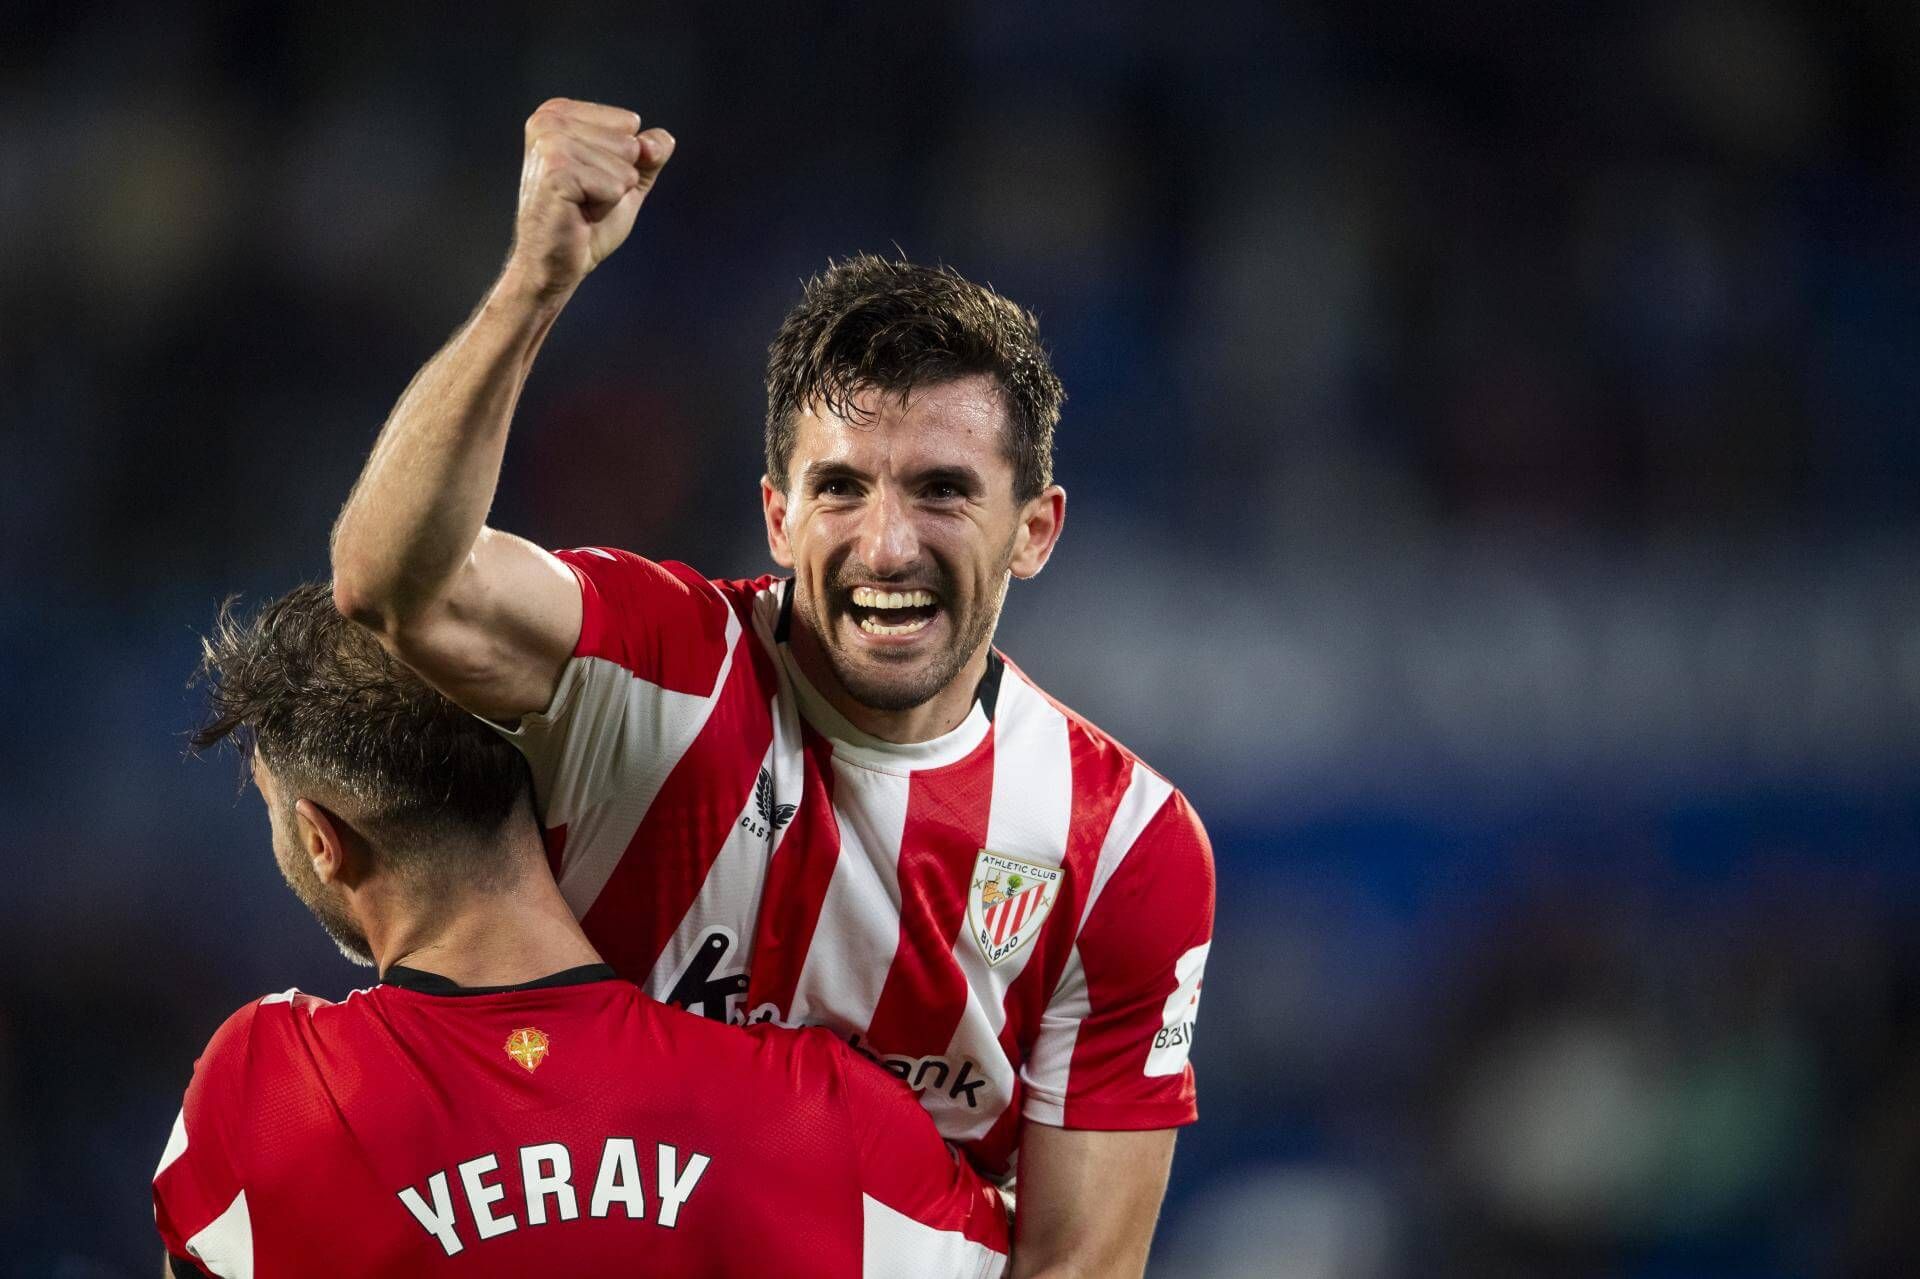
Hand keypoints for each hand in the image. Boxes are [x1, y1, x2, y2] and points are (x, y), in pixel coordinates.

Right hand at [506, 97, 674, 297]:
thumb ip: (649, 154)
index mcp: (559, 113)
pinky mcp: (556, 173)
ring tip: (582, 205)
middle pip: (629, 142)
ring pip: (624, 165)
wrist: (556, 262)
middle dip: (617, 177)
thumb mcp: (626, 180)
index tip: (592, 181)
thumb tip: (662, 140)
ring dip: (611, 194)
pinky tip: (578, 212)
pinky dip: (605, 205)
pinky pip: (614, 185)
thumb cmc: (586, 222)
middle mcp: (549, 121)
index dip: (622, 161)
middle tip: (586, 197)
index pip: (629, 123)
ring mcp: (550, 145)